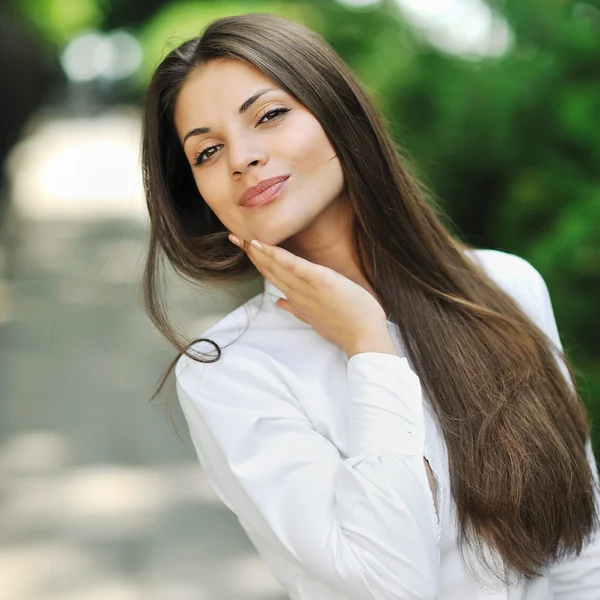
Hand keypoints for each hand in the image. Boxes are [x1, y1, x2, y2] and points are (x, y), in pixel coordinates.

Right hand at [229, 235, 388, 352]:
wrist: (363, 337)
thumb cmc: (344, 328)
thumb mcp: (316, 318)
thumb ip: (296, 308)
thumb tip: (277, 302)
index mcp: (297, 299)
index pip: (273, 277)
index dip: (257, 262)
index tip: (244, 249)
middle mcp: (297, 293)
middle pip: (269, 270)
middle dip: (251, 254)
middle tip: (233, 237)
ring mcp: (307, 287)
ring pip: (277, 267)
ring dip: (259, 252)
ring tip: (243, 238)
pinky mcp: (319, 280)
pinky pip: (294, 266)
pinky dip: (278, 256)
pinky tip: (264, 245)